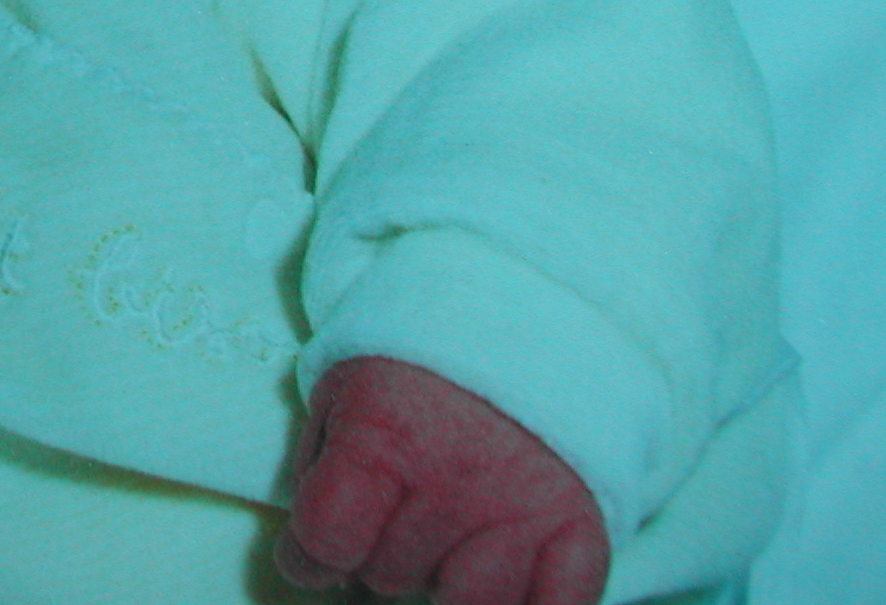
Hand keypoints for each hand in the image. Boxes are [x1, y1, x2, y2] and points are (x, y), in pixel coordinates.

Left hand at [275, 357, 608, 604]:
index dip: (307, 556)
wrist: (523, 309)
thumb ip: (317, 467)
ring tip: (444, 535)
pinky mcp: (578, 525)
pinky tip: (501, 570)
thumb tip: (312, 553)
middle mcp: (452, 478)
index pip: (325, 542)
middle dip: (376, 555)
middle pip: (386, 577)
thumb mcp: (343, 384)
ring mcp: (521, 507)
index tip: (313, 552)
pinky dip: (528, 604)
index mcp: (383, 434)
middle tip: (395, 511)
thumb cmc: (419, 354)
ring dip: (446, 583)